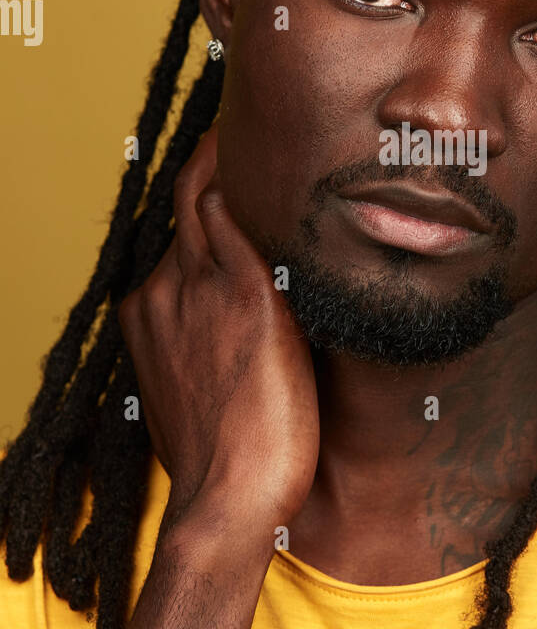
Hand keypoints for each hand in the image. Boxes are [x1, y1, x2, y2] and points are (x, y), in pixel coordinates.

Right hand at [117, 123, 319, 539]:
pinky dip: (259, 179)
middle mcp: (166, 287)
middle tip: (259, 127)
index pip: (181, 232)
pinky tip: (294, 152)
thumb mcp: (199, 388)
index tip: (239, 172)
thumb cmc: (226, 460)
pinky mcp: (244, 293)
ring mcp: (199, 287)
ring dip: (236, 156)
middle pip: (190, 198)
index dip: (209, 195)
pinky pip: (243, 213)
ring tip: (279, 123)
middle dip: (217, 158)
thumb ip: (211, 344)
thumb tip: (243, 336)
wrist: (227, 504)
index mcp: (151, 308)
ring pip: (209, 192)